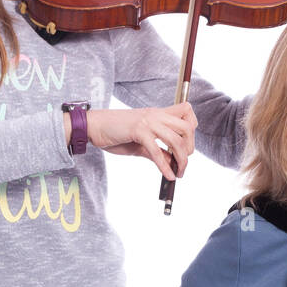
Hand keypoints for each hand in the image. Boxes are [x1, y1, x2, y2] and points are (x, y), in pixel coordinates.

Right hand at [82, 102, 196, 178]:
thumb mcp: (141, 141)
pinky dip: (165, 166)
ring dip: (182, 160)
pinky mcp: (139, 131)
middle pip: (187, 127)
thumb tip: (173, 163)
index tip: (187, 143)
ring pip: (176, 140)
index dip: (192, 126)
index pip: (186, 110)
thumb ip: (158, 150)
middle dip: (190, 147)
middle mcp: (156, 114)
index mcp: (158, 113)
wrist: (93, 126)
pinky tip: (168, 176)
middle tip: (184, 161)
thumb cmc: (116, 133)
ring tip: (179, 173)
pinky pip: (157, 151)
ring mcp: (148, 122)